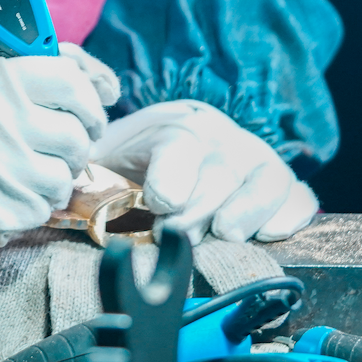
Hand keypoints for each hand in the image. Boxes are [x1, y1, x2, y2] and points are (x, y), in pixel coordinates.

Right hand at [0, 52, 113, 259]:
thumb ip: (42, 71)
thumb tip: (109, 84)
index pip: (71, 81)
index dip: (89, 101)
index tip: (86, 114)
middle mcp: (1, 120)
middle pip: (77, 135)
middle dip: (74, 146)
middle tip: (54, 148)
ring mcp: (3, 169)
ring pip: (66, 176)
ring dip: (54, 178)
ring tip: (24, 172)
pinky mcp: (2, 210)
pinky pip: (45, 208)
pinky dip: (33, 205)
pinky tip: (6, 193)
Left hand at [90, 100, 317, 242]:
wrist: (174, 149)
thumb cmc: (132, 166)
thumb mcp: (103, 159)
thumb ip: (85, 174)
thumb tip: (62, 200)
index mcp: (175, 126)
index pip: (180, 142)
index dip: (172, 173)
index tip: (161, 201)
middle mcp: (220, 137)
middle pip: (219, 174)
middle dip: (196, 213)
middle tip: (176, 236)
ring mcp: (255, 159)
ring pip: (265, 180)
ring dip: (245, 213)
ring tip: (224, 233)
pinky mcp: (281, 184)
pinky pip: (298, 196)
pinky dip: (290, 214)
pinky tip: (269, 232)